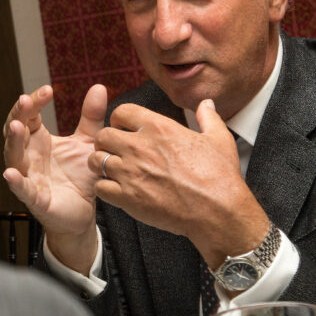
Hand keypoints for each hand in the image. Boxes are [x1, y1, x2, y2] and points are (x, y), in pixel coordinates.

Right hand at [3, 84, 106, 268]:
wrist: (83, 213)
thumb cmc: (78, 177)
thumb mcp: (87, 143)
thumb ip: (91, 117)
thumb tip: (99, 87)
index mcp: (39, 141)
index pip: (30, 116)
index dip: (34, 102)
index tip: (48, 89)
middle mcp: (29, 156)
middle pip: (15, 132)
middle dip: (18, 115)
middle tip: (25, 100)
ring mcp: (29, 177)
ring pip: (14, 157)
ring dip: (13, 142)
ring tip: (16, 127)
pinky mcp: (35, 199)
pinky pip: (22, 189)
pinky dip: (15, 182)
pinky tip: (10, 173)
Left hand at [90, 99, 268, 266]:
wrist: (217, 211)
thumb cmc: (220, 176)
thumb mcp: (219, 139)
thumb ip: (208, 117)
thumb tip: (207, 104)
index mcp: (159, 128)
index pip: (122, 111)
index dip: (120, 120)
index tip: (124, 129)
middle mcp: (140, 147)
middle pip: (103, 135)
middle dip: (105, 142)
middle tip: (114, 151)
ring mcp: (131, 172)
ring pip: (96, 160)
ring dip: (102, 165)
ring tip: (113, 172)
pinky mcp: (127, 197)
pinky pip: (100, 187)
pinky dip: (105, 189)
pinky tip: (118, 191)